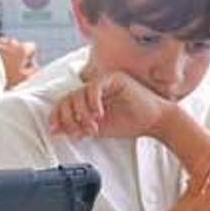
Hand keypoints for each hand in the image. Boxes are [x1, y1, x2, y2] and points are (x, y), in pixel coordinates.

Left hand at [0, 36, 37, 88]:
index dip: (31, 57)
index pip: (32, 47)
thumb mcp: (22, 78)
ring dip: (5, 53)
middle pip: (18, 46)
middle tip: (12, 68)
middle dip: (17, 55)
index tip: (26, 66)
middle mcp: (11, 41)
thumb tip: (35, 67)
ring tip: (0, 66)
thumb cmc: (3, 76)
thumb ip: (33, 71)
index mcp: (22, 48)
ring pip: (5, 45)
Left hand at [48, 71, 174, 139]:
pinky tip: (99, 114)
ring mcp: (103, 81)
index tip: (56, 130)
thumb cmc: (130, 123)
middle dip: (68, 118)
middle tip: (78, 132)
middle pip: (68, 98)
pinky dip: (92, 103)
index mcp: (87, 98)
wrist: (154, 122)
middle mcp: (93, 88)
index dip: (56, 116)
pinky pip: (94, 87)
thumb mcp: (97, 129)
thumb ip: (77, 127)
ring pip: (79, 94)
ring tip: (93, 126)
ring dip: (82, 114)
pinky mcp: (114, 78)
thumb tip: (56, 130)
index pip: (64, 102)